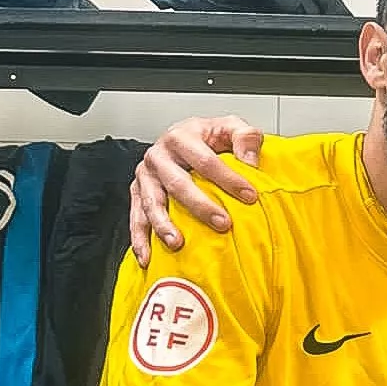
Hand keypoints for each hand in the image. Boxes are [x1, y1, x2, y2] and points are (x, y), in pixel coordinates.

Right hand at [129, 115, 267, 264]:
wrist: (184, 139)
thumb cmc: (208, 138)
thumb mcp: (231, 128)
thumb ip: (246, 138)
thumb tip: (250, 161)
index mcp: (181, 137)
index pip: (205, 160)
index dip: (228, 178)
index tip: (250, 196)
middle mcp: (159, 156)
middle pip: (177, 183)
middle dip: (200, 205)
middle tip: (223, 223)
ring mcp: (146, 176)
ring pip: (152, 202)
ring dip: (163, 225)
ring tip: (177, 243)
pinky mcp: (138, 193)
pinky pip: (137, 217)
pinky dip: (141, 238)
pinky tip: (148, 257)